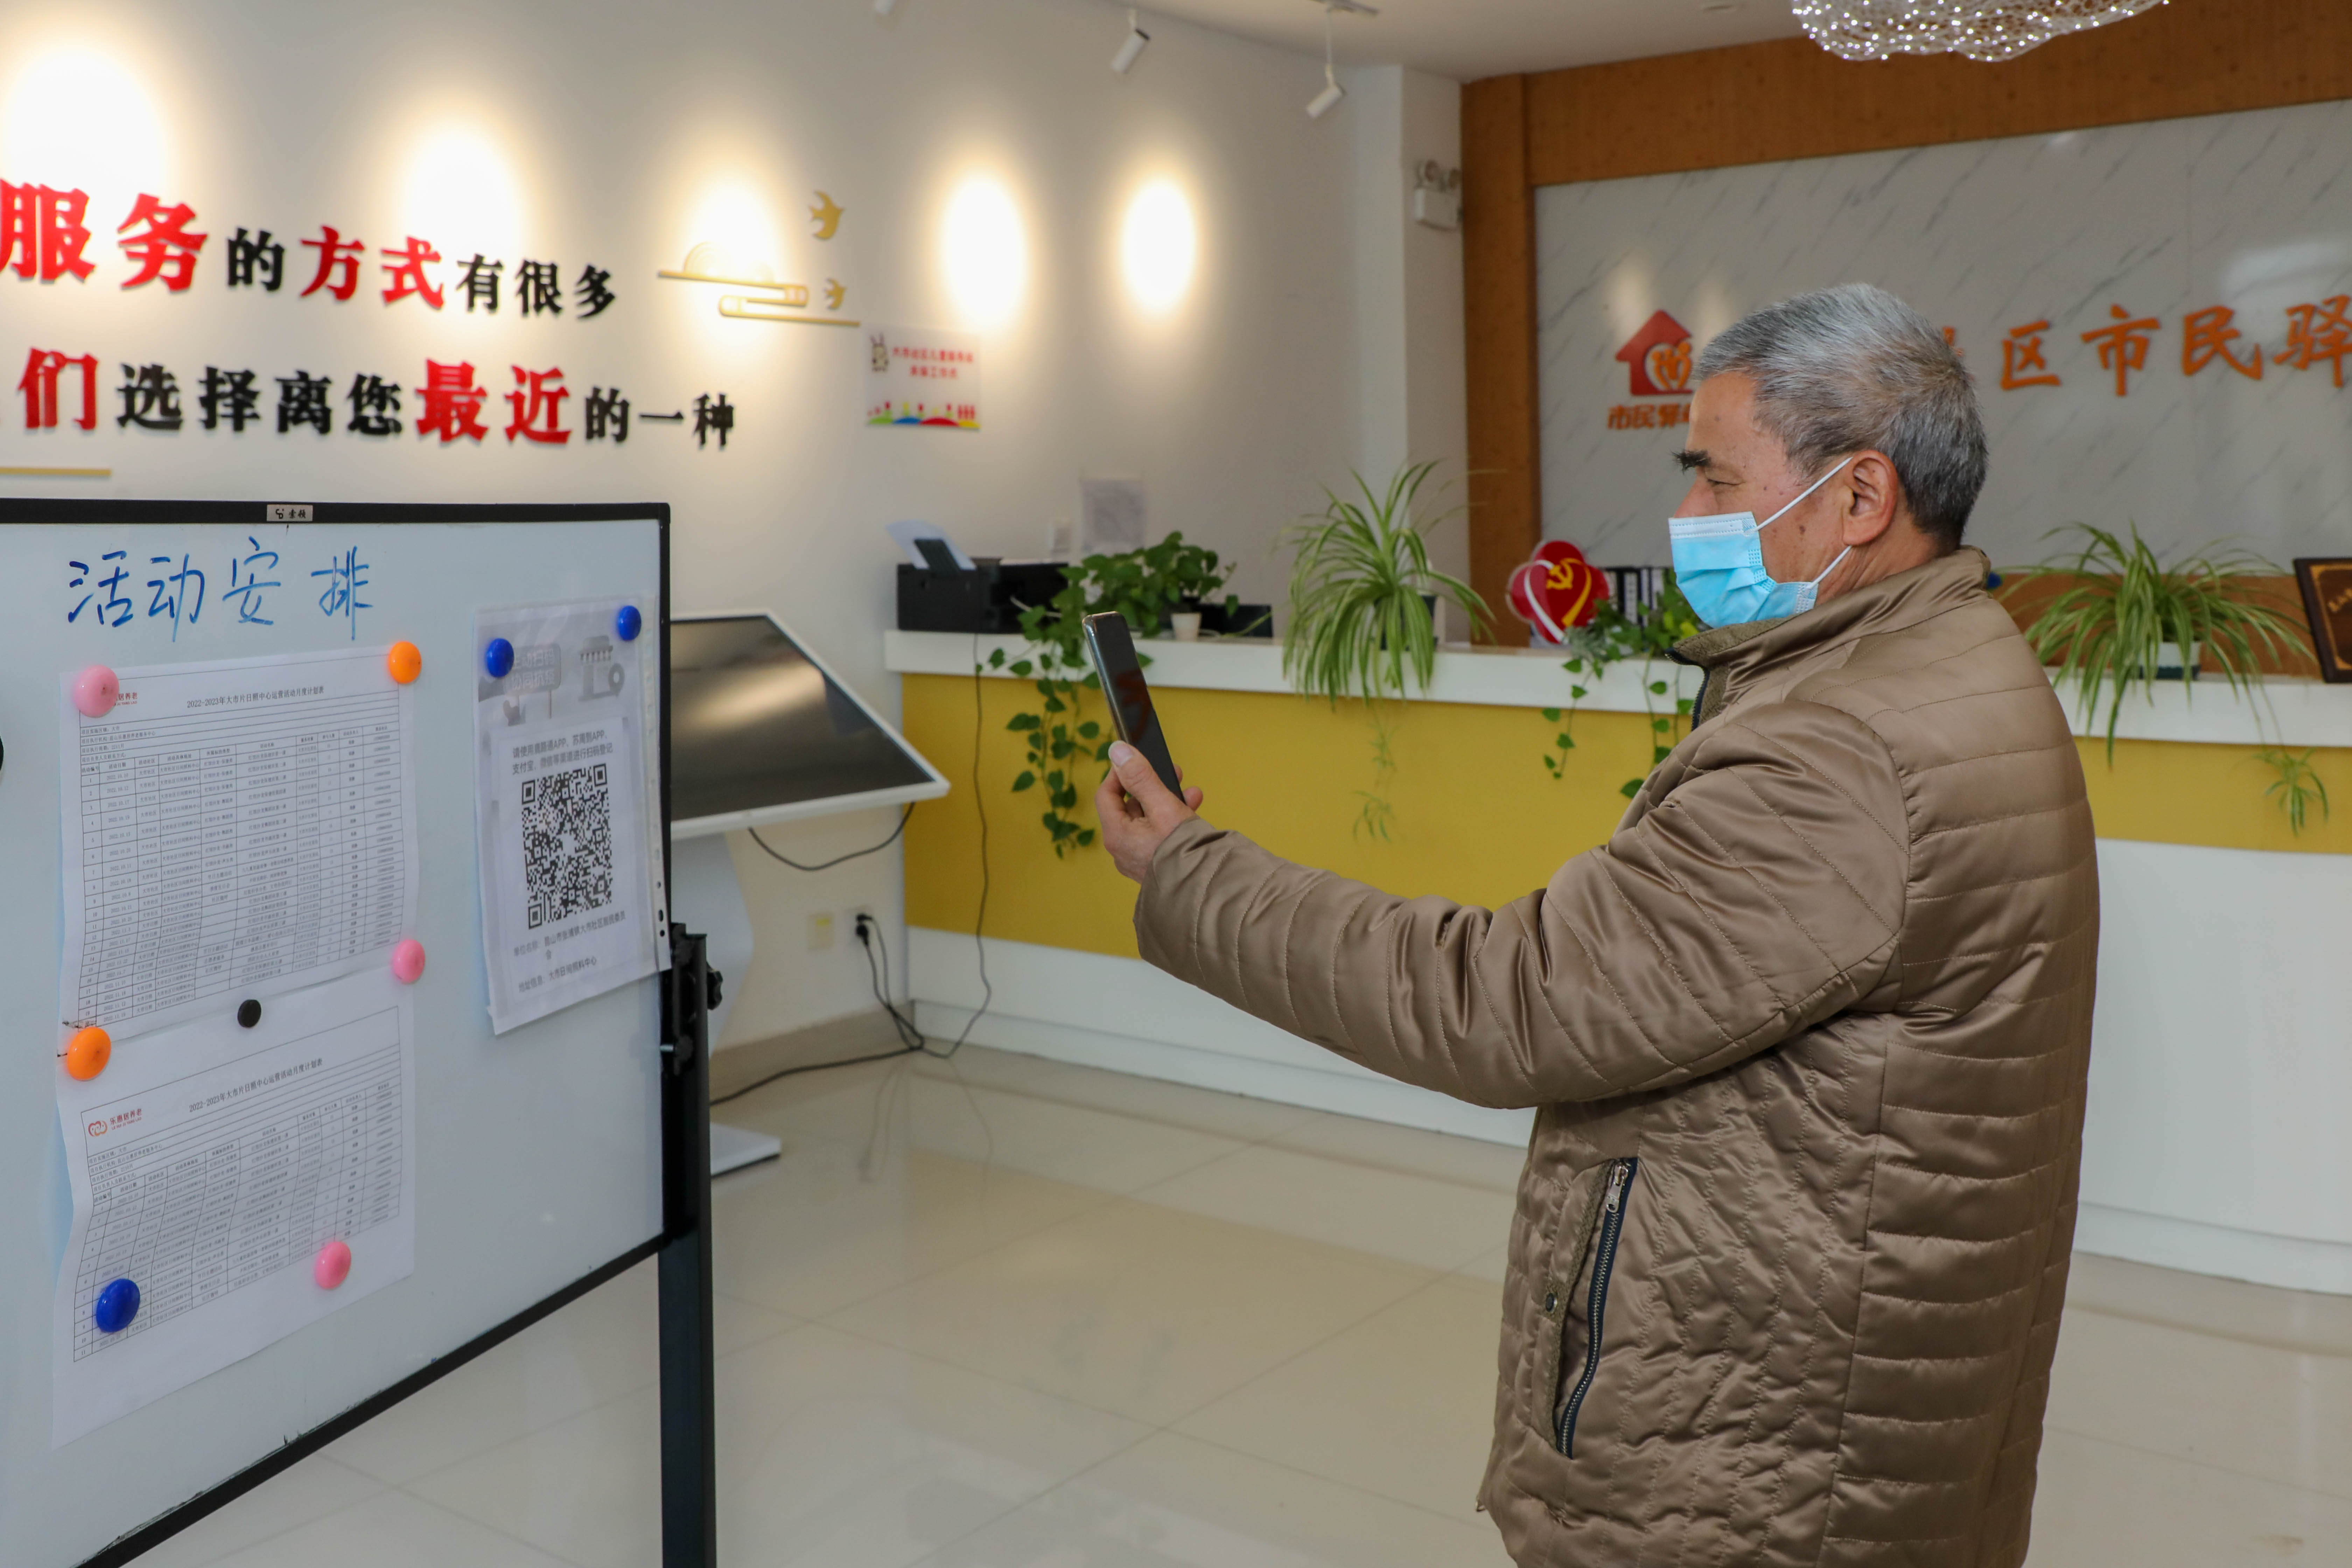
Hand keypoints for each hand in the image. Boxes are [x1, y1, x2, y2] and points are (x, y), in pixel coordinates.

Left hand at [1095, 741, 1204, 883]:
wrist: (1208, 893)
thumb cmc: (1184, 852)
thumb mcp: (1163, 806)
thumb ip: (1141, 777)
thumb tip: (1117, 751)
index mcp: (1117, 834)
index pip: (1106, 794)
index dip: (1120, 773)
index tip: (1138, 759)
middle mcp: (1123, 849)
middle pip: (1130, 806)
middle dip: (1153, 785)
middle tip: (1173, 771)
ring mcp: (1139, 859)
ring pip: (1148, 820)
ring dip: (1168, 801)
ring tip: (1191, 792)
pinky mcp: (1156, 865)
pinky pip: (1159, 835)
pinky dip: (1174, 820)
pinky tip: (1194, 810)